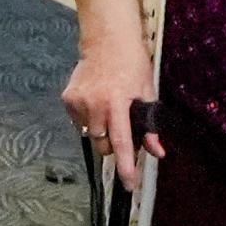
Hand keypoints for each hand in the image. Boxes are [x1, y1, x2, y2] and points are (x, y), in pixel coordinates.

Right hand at [62, 27, 164, 191]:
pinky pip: (78, 122)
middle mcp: (95, 103)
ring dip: (100, 131)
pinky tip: (95, 102)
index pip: (122, 142)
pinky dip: (88, 119)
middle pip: (102, 144)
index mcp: (118, 102)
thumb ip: (150, 125)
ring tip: (108, 108)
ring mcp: (78, 101)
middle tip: (121, 128)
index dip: (126, 166)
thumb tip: (157, 152)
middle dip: (113, 145)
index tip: (129, 185)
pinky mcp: (67, 98)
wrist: (106, 40)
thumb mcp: (147, 92)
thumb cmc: (132, 64)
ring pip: (89, 135)